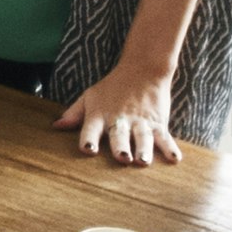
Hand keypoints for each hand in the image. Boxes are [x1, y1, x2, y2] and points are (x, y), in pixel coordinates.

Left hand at [57, 62, 182, 165]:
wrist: (143, 69)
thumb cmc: (112, 87)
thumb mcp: (90, 96)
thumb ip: (74, 113)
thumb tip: (56, 126)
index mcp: (99, 116)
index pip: (91, 129)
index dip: (88, 139)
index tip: (88, 149)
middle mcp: (119, 120)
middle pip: (119, 136)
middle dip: (120, 147)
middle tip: (123, 159)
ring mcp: (140, 122)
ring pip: (142, 138)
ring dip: (144, 150)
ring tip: (143, 162)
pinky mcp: (157, 122)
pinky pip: (165, 137)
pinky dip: (170, 148)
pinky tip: (175, 159)